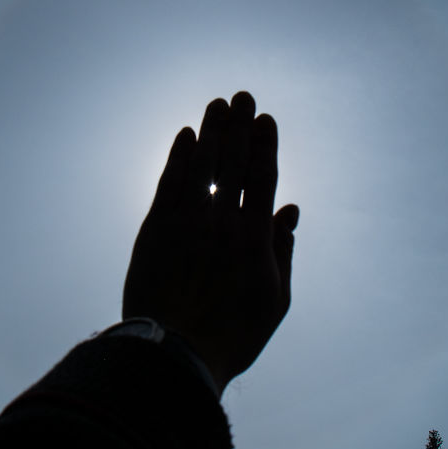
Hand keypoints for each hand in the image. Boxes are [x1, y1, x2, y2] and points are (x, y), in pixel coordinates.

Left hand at [122, 91, 298, 395]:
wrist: (173, 352)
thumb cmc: (232, 334)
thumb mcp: (275, 300)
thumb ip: (284, 251)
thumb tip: (292, 209)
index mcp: (254, 238)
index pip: (262, 178)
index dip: (265, 145)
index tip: (266, 118)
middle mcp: (221, 222)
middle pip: (232, 163)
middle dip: (240, 127)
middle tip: (242, 96)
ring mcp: (186, 223)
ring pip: (201, 166)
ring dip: (210, 132)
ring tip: (216, 105)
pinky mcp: (155, 229)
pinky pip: (168, 184)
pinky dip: (178, 158)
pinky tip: (185, 136)